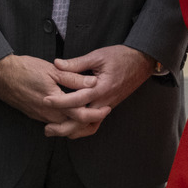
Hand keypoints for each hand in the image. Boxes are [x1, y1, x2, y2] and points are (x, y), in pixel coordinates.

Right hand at [0, 53, 95, 129]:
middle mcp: (47, 113)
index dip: (96, 114)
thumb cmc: (25, 69)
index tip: (107, 108)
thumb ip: (73, 78)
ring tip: (90, 114)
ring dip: (77, 123)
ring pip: (63, 126)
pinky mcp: (34, 115)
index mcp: (55, 101)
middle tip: (101, 115)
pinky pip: (53, 123)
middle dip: (89, 124)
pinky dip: (65, 120)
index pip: (80, 115)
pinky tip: (71, 112)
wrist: (0, 74)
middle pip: (73, 126)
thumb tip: (93, 82)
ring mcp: (39, 116)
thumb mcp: (52, 69)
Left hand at [39, 45, 156, 137]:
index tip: (46, 100)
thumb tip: (57, 64)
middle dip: (63, 127)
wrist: (141, 61)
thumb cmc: (120, 56)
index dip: (60, 101)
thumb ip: (77, 63)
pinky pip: (95, 123)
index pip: (78, 99)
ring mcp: (107, 106)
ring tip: (54, 131)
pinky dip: (83, 128)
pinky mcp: (108, 106)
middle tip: (46, 128)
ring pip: (89, 126)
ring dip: (72, 131)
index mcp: (101, 88)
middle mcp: (104, 101)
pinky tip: (71, 128)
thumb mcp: (97, 56)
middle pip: (82, 120)